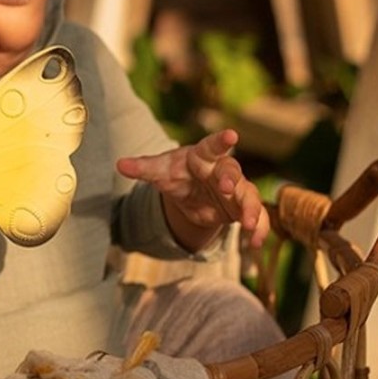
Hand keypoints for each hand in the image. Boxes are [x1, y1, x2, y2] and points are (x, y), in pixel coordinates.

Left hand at [116, 128, 268, 250]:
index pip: (213, 145)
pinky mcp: (241, 208)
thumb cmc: (176, 173)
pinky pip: (255, 217)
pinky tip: (255, 243)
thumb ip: (143, 167)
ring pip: (248, 196)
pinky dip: (257, 229)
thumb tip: (120, 164)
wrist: (188, 192)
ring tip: (247, 225)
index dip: (221, 140)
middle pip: (232, 172)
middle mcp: (223, 170)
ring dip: (250, 209)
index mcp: (204, 155)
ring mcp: (236, 189)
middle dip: (231, 180)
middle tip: (226, 188)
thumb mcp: (159, 171)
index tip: (231, 135)